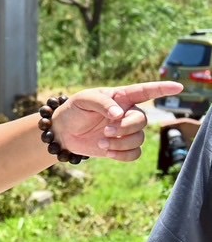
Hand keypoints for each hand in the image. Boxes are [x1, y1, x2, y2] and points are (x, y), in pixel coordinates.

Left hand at [52, 82, 182, 161]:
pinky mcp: (120, 146)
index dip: (162, 89)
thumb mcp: (83, 100)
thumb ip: (102, 102)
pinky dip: (123, 155)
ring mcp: (125, 131)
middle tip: (106, 130)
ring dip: (121, 142)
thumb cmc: (74, 110)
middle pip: (142, 121)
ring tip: (101, 142)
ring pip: (138, 139)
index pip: (145, 91)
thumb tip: (119, 113)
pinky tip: (108, 153)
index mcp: (121, 98)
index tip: (178, 87)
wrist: (62, 131)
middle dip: (126, 127)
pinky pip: (134, 153)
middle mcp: (127, 113)